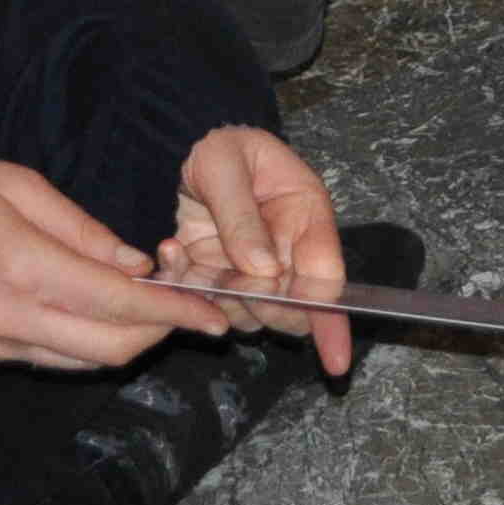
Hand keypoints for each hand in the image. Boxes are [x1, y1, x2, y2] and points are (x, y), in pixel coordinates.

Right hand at [0, 151, 214, 370]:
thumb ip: (82, 229)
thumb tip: (136, 264)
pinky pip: (55, 357)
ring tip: (155, 306)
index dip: (176, 312)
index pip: (121, 305)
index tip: (216, 313)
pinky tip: (103, 309)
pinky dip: (92, 341)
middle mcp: (12, 319)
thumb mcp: (17, 183)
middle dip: (162, 332)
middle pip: (113, 349)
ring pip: (88, 362)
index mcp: (23, 268)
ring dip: (129, 341)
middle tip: (193, 305)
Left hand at [152, 124, 356, 377]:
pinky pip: (212, 304)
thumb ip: (241, 215)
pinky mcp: (221, 279)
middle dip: (262, 306)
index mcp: (307, 215)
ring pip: (250, 314)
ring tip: (189, 257)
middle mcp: (288, 251)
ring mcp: (254, 270)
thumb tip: (263, 270)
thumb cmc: (218, 147)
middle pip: (293, 307)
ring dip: (218, 299)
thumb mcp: (225, 165)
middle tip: (229, 282)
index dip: (329, 316)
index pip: (327, 278)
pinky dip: (188, 289)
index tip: (332, 357)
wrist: (182, 149)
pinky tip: (172, 253)